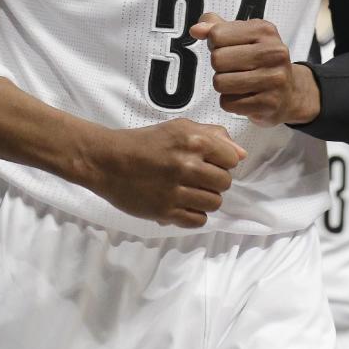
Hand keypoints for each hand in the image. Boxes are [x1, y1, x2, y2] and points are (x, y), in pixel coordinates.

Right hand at [93, 119, 245, 228]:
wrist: (107, 161)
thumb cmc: (145, 143)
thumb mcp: (179, 128)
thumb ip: (214, 136)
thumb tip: (241, 154)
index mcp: (194, 140)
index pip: (232, 160)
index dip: (223, 162)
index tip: (208, 162)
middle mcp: (187, 165)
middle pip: (225, 183)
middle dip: (214, 181)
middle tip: (196, 178)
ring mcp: (176, 190)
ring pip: (214, 203)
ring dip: (204, 199)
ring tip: (188, 192)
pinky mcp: (165, 211)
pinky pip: (198, 220)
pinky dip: (193, 215)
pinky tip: (181, 204)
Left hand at [190, 13, 318, 126]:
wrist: (289, 93)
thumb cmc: (261, 61)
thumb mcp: (243, 36)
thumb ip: (216, 27)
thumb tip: (196, 30)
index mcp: (265, 30)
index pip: (217, 35)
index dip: (215, 44)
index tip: (230, 49)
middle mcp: (273, 52)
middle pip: (217, 59)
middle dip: (219, 67)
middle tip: (234, 69)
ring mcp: (274, 79)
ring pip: (220, 82)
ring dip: (223, 86)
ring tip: (238, 83)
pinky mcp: (269, 103)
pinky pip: (228, 103)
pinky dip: (231, 102)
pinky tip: (245, 97)